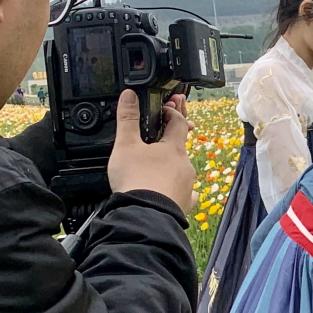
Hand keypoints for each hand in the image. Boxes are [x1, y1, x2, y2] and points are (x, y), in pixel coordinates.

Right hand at [107, 90, 195, 213]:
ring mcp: (186, 186)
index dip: (173, 112)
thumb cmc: (136, 182)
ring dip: (173, 163)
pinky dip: (176, 188)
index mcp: (174, 148)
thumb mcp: (126, 145)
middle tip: (169, 127)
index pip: (179, 122)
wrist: (144, 217)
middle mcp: (185, 166)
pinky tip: (171, 189)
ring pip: (182, 169)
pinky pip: (184, 192)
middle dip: (173, 136)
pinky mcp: (183, 204)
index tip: (165, 109)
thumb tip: (129, 96)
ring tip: (162, 161)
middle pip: (181, 146)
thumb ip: (127, 119)